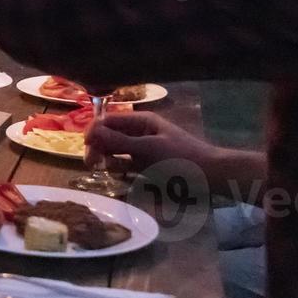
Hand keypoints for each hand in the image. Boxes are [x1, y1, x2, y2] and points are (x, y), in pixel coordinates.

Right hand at [85, 111, 219, 172]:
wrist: (211, 176)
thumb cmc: (181, 159)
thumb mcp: (149, 150)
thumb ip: (119, 142)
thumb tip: (91, 132)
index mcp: (141, 121)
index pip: (108, 120)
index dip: (94, 131)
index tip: (86, 147)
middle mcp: (138, 132)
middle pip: (108, 135)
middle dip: (97, 146)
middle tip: (92, 164)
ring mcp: (142, 148)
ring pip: (114, 150)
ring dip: (105, 158)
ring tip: (101, 169)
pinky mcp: (145, 164)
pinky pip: (124, 163)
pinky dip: (117, 167)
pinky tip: (115, 174)